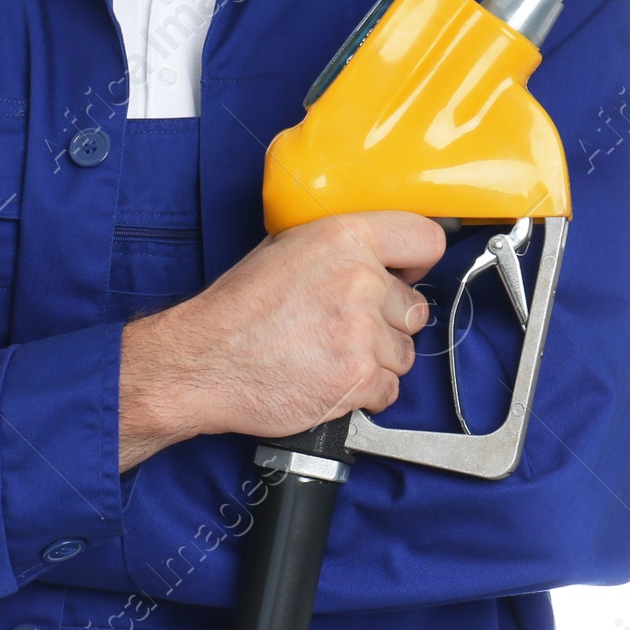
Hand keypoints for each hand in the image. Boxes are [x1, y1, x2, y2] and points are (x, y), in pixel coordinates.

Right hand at [118, 211, 443, 468]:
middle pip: (415, 308)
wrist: (205, 362)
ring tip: (331, 355)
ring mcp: (362, 332)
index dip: (417, 263)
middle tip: (347, 327)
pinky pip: (389, 389)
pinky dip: (364, 391)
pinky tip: (329, 378)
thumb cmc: (238, 309)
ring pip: (403, 353)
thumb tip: (375, 255)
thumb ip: (336, 247)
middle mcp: (360, 280)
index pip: (425, 239)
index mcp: (344, 237)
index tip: (407, 275)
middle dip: (389, 323)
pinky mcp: (358, 378)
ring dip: (376, 360)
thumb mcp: (283, 249)